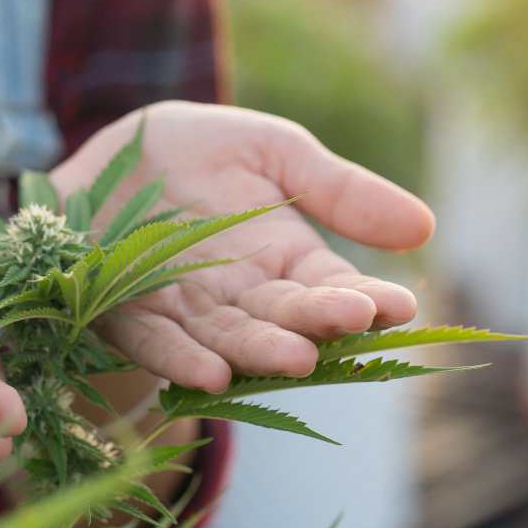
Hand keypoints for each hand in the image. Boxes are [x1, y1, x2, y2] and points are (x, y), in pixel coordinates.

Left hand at [48, 102, 434, 392]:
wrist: (101, 159)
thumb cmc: (195, 154)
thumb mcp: (274, 152)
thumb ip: (340, 190)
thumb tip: (426, 227)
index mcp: (286, 260)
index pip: (334, 287)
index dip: (367, 297)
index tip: (402, 304)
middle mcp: (242, 298)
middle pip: (287, 318)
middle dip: (318, 321)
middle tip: (351, 320)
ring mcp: (185, 313)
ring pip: (230, 341)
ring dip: (260, 353)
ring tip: (295, 357)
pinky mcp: (125, 319)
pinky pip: (156, 345)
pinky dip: (182, 361)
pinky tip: (209, 375)